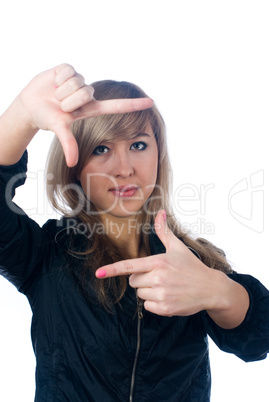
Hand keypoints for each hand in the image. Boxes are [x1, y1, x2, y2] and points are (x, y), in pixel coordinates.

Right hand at [18, 64, 152, 166]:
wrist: (31, 105)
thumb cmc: (48, 119)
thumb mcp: (59, 130)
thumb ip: (68, 144)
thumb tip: (72, 164)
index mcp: (92, 108)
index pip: (117, 106)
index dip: (133, 105)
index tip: (151, 102)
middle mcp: (88, 94)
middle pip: (85, 93)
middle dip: (68, 101)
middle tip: (60, 105)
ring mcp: (79, 81)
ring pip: (76, 83)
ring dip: (61, 91)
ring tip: (55, 95)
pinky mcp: (69, 69)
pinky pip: (67, 71)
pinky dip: (56, 78)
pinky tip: (53, 83)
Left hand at [96, 210, 219, 316]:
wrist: (211, 288)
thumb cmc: (192, 266)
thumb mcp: (178, 247)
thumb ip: (164, 231)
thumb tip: (160, 212)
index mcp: (158, 262)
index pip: (130, 266)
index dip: (112, 269)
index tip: (98, 273)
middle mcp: (158, 278)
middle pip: (133, 281)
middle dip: (142, 279)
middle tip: (159, 277)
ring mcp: (162, 294)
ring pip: (140, 294)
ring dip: (149, 292)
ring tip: (166, 287)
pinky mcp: (165, 308)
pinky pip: (147, 307)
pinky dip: (155, 304)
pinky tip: (168, 297)